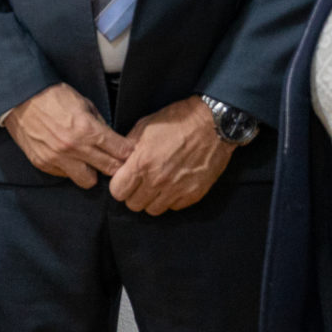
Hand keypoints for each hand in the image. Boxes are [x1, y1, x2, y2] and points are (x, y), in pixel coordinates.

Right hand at [2, 83, 129, 188]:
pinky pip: (65, 175)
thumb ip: (98, 124)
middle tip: (116, 161)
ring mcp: (57, 159)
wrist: (20, 98)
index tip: (130, 153)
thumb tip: (112, 140)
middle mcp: (74, 148)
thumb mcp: (83, 103)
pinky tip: (68, 157)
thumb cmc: (53, 96)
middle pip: (108, 169)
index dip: (128, 153)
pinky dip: (70, 169)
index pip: (119, 151)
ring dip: (92, 173)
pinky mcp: (43, 164)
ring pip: (87, 181)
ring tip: (90, 163)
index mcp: (87, 130)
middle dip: (116, 166)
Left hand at [106, 96, 234, 214]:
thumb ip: (128, 147)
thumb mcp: (145, 126)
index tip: (125, 179)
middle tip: (141, 182)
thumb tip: (119, 161)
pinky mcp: (193, 194)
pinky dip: (171, 199)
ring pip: (153, 210)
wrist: (213, 123)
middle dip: (134, 194)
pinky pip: (174, 207)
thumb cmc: (178, 121)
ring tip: (157, 185)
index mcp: (142, 163)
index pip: (117, 191)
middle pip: (134, 205)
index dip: (119, 185)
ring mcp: (177, 190)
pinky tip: (173, 184)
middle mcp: (158, 180)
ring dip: (152, 199)